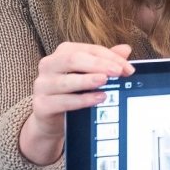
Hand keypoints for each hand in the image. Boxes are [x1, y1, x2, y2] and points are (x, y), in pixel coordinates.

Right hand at [18, 41, 132, 165]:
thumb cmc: (72, 93)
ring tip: (105, 81)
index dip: (110, 57)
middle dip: (98, 64)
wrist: (51, 120)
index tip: (128, 68)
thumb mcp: (89, 75)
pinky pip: (63, 101)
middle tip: (118, 72)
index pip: (89, 50)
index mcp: (62, 53)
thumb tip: (125, 49)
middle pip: (73, 59)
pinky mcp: (41, 104)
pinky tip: (98, 98)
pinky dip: (82, 100)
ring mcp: (42, 85)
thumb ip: (105, 62)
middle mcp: (49, 65)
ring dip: (88, 80)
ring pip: (66, 80)